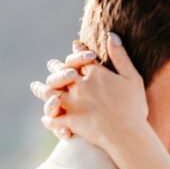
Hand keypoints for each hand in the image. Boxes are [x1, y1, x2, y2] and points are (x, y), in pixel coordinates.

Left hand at [32, 35, 149, 150]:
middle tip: (51, 64)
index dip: (77, 51)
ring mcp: (73, 102)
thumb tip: (111, 35)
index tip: (73, 45)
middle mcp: (79, 85)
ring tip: (35, 86)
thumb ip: (120, 56)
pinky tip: (46, 118)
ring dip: (42, 89)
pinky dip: (49, 118)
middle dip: (56, 67)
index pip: (81, 57)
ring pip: (51, 92)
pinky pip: (54, 119)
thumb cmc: (134, 107)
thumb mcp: (132, 78)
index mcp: (94, 73)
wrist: (127, 134)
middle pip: (62, 72)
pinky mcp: (70, 120)